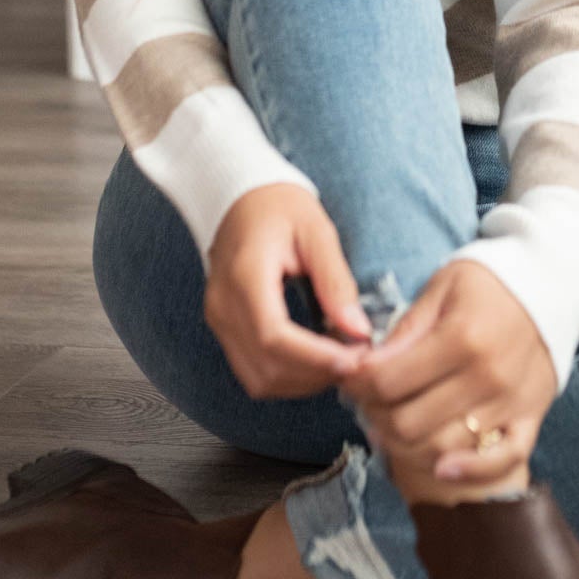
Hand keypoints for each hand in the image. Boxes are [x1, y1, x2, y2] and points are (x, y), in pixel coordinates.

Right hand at [205, 185, 373, 399]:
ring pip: (258, 379)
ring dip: (303, 381)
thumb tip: (359, 330)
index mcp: (244, 275)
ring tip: (341, 360)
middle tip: (358, 360)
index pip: (273, 336)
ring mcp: (219, 320)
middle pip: (266, 367)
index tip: (354, 358)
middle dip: (316, 374)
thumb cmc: (279, 207)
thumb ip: (336, 281)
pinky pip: (254, 371)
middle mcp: (223, 305)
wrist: (240, 197)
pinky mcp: (225, 329)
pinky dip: (289, 376)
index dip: (315, 357)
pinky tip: (317, 359)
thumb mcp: (316, 232)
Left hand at [336, 258, 558, 485]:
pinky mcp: (530, 418)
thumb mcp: (440, 289)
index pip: (388, 381)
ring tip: (390, 422)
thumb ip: (404, 331)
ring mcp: (510, 403)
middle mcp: (487, 377)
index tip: (349, 375)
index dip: (357, 384)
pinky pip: (501, 461)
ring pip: (442, 447)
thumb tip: (364, 367)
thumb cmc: (487, 284)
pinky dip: (469, 471)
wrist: (551, 285)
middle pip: (408, 422)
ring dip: (405, 443)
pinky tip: (441, 468)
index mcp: (461, 338)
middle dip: (374, 415)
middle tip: (366, 400)